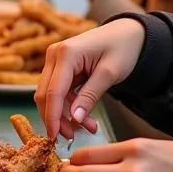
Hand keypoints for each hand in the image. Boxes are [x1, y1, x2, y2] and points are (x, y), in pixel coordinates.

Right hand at [35, 18, 145, 139]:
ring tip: (89, 127)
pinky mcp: (59, 67)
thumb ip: (90, 96)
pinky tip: (85, 117)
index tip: (54, 137)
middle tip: (73, 137)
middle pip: (44, 94)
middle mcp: (54, 55)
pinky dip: (69, 106)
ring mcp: (55, 60)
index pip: (53, 91)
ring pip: (50, 95)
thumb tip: (75, 119)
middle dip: (57, 118)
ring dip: (65, 114)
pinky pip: (58, 92)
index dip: (52, 117)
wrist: (128, 33)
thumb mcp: (109, 74)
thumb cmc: (122, 48)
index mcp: (66, 53)